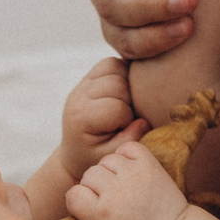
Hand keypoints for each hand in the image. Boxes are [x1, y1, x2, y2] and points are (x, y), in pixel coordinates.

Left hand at [58, 57, 147, 180]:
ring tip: (128, 102)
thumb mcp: (113, 156)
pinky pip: (112, 63)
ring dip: (128, 82)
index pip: (115, 107)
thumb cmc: (96, 156)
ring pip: (114, 66)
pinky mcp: (89, 77)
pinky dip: (123, 73)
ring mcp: (82, 84)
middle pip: (116, 83)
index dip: (128, 118)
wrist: (77, 150)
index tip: (124, 129)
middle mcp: (78, 96)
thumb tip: (143, 119)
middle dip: (130, 99)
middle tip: (129, 115)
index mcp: (81, 118)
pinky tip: (126, 91)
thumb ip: (130, 140)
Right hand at [64, 141, 189, 219]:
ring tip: (120, 187)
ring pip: (106, 160)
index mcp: (101, 214)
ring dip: (109, 172)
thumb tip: (71, 206)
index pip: (73, 194)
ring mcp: (134, 175)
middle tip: (108, 200)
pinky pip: (127, 148)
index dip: (78, 202)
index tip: (90, 209)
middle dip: (94, 188)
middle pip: (88, 175)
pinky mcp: (149, 165)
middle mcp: (116, 192)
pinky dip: (125, 156)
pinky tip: (129, 172)